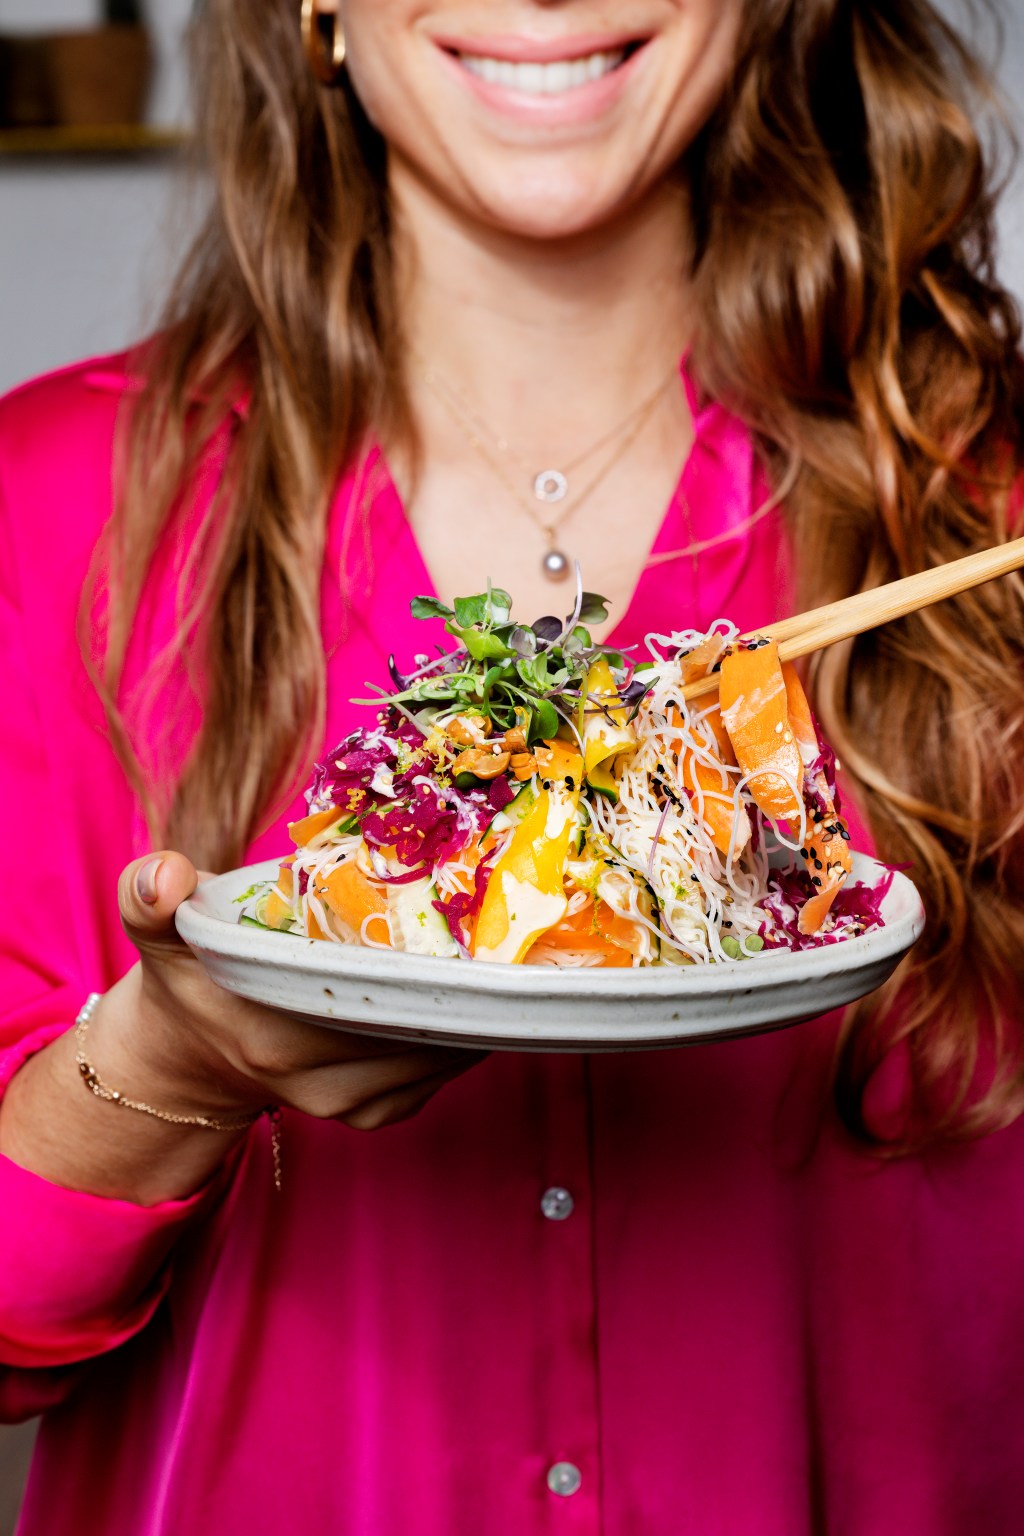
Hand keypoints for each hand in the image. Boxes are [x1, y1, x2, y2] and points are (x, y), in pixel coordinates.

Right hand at [102, 850, 484, 1131]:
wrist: (190, 1049)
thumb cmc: (190, 971)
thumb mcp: (159, 926)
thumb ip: (149, 893)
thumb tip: (165, 878)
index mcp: (267, 1032)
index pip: (369, 995)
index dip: (423, 957)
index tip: (467, 921)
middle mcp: (313, 1080)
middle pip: (418, 1024)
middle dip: (465, 978)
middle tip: (501, 926)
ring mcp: (348, 1104)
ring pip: (440, 1053)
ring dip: (474, 1006)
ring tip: (500, 953)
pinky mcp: (375, 1113)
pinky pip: (440, 1074)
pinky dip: (465, 1035)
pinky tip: (478, 993)